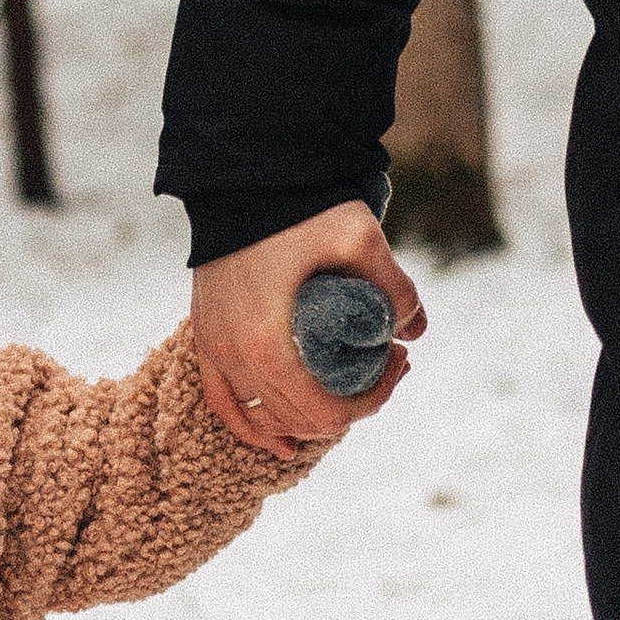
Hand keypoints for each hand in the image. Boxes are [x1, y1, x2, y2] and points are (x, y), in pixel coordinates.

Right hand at [189, 203, 424, 452]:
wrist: (239, 178)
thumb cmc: (296, 209)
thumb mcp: (361, 239)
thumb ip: (396, 288)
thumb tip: (415, 330)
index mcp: (268, 347)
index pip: (327, 412)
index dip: (373, 399)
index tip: (398, 360)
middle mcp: (234, 359)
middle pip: (300, 419)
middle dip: (352, 403)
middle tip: (385, 363)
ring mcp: (214, 350)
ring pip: (262, 418)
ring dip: (307, 417)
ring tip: (344, 394)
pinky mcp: (205, 337)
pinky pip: (223, 402)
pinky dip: (252, 426)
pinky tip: (281, 441)